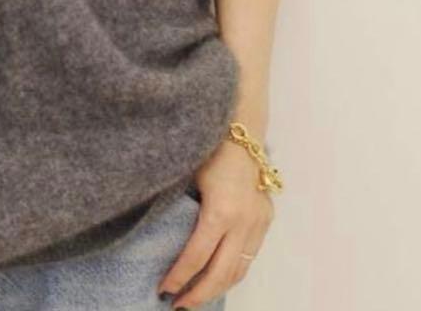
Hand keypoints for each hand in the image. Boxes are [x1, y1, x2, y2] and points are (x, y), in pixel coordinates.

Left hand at [157, 142, 274, 307]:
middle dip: (199, 293)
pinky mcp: (266, 218)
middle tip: (178, 305)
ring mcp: (259, 221)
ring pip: (240, 269)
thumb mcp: (185, 174)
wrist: (241, 127)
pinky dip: (233, 271)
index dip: (179, 277)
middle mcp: (244, 220)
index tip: (163, 289)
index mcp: (221, 209)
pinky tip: (217, 278)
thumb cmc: (206, 145)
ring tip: (196, 298)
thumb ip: (176, 206)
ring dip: (218, 288)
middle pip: (222, 272)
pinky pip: (250, 256)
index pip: (197, 256)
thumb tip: (154, 236)